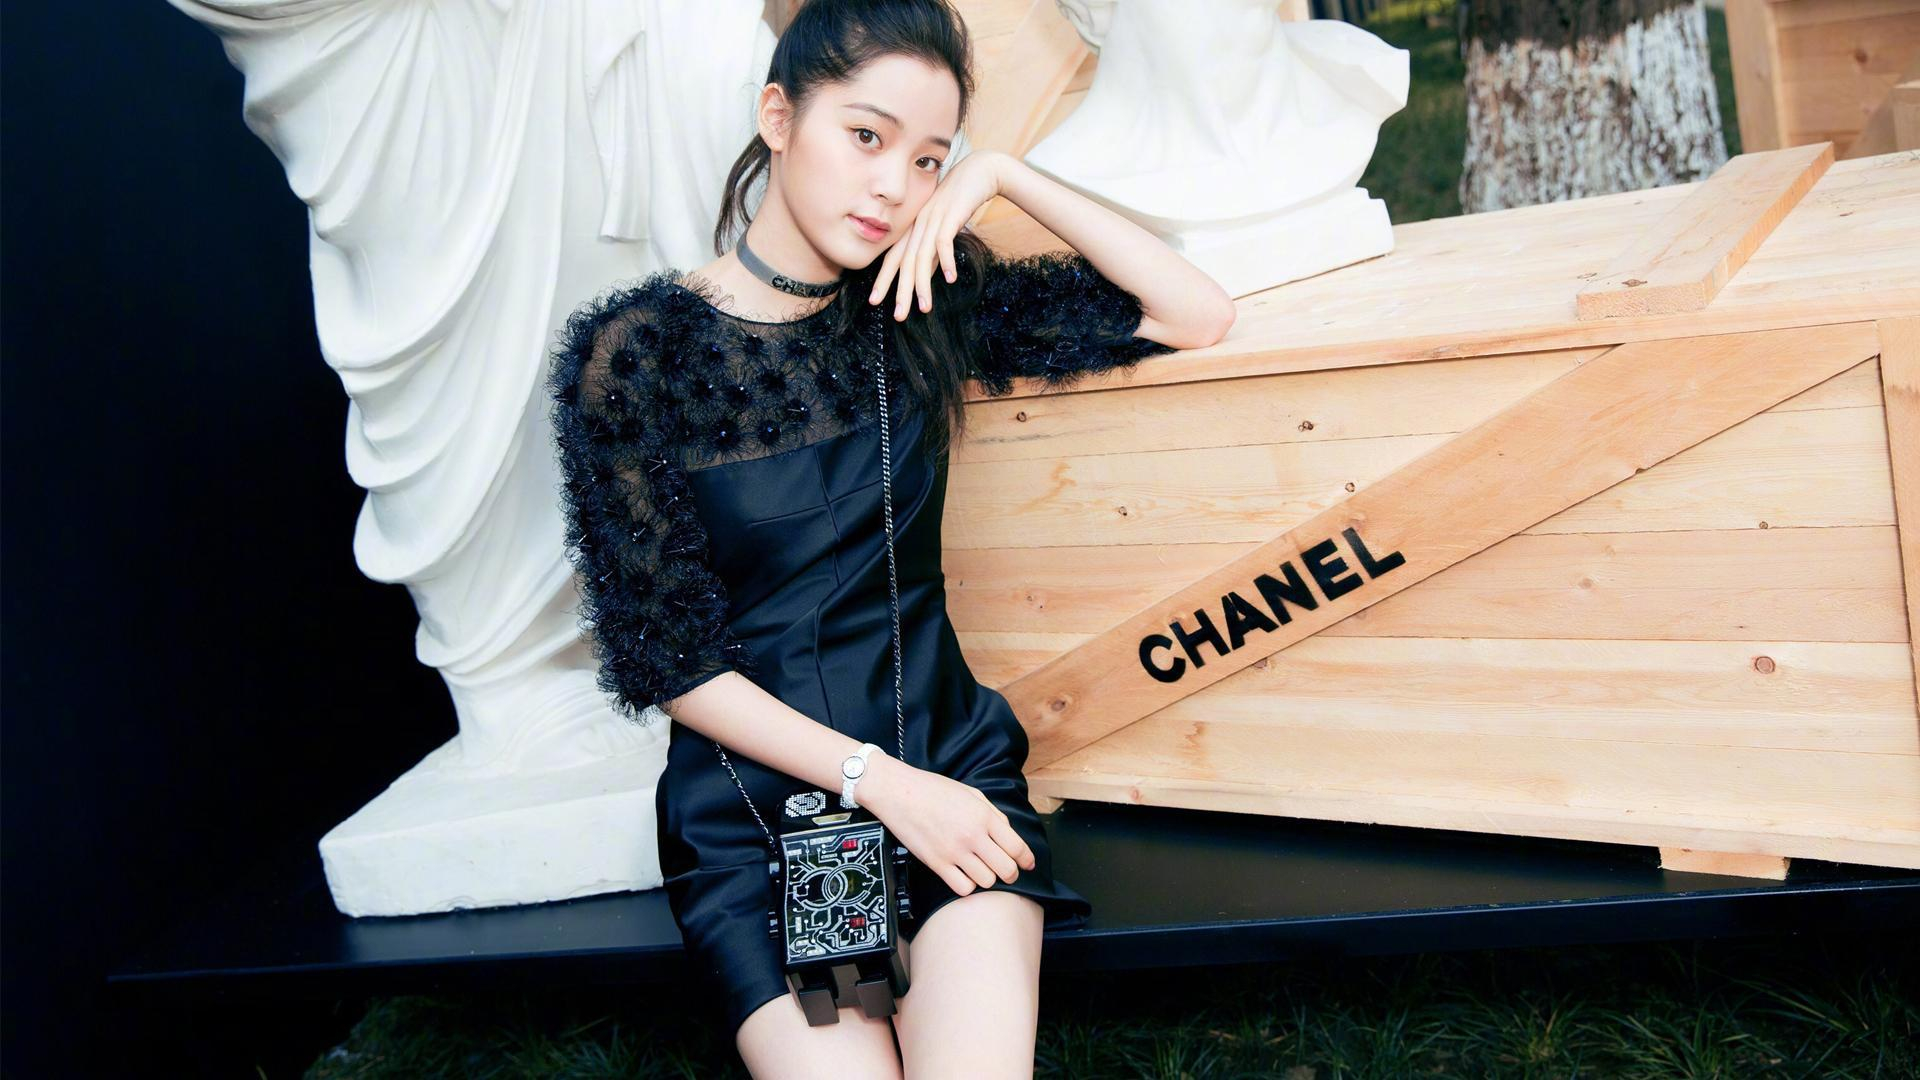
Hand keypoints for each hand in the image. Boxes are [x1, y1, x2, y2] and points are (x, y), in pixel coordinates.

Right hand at [856, 751, 1036, 895]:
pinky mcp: (936, 863)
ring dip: (987, 878)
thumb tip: (1010, 834)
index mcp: (984, 816)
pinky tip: (963, 875)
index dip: (1027, 860)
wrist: (899, 792)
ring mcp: (954, 851)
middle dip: (1011, 873)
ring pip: (986, 881)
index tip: (1028, 864)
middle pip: (1006, 869)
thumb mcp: (971, 793)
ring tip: (980, 869)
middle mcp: (972, 836)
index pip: (1017, 847)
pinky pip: (963, 888)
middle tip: (1007, 871)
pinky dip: (967, 885)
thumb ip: (993, 814)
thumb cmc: (934, 790)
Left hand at [867, 150, 1010, 321]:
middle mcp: (919, 225)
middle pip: (905, 262)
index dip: (883, 279)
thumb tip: (930, 273)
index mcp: (914, 228)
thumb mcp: (944, 227)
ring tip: (924, 307)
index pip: (894, 257)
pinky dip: (946, 261)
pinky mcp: (951, 215)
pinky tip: (950, 279)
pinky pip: (945, 242)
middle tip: (898, 315)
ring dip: (922, 284)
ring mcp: (933, 219)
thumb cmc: (962, 200)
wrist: (980, 171)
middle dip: (900, 290)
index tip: (875, 301)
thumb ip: (935, 248)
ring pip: (922, 257)